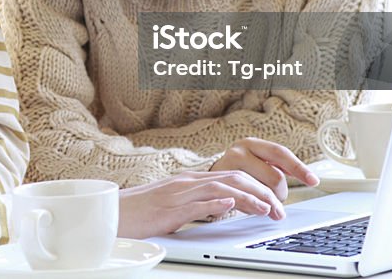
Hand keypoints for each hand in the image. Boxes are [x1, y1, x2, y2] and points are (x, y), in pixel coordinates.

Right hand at [117, 169, 287, 238]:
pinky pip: (195, 204)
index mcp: (190, 180)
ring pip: (220, 189)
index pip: (232, 176)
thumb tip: (224, 207)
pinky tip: (229, 207)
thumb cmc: (141, 213)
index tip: (274, 203)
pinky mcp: (169, 209)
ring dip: (247, 199)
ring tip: (266, 210)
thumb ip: (198, 202)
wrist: (112, 214)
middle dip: (261, 192)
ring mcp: (178, 194)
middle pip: (232, 178)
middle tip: (279, 210)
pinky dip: (214, 205)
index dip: (258, 187)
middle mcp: (187, 182)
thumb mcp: (176, 206)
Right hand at [210, 137, 319, 204]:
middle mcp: (239, 150)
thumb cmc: (237, 172)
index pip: (281, 153)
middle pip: (275, 176)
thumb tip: (308, 177)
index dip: (298, 168)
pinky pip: (247, 201)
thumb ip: (276, 167)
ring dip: (268, 203)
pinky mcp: (219, 183)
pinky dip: (254, 207)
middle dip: (281, 194)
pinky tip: (253, 208)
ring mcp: (227, 166)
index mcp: (252, 143)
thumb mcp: (255, 162)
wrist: (203, 179)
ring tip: (263, 204)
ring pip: (262, 191)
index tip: (313, 180)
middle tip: (278, 202)